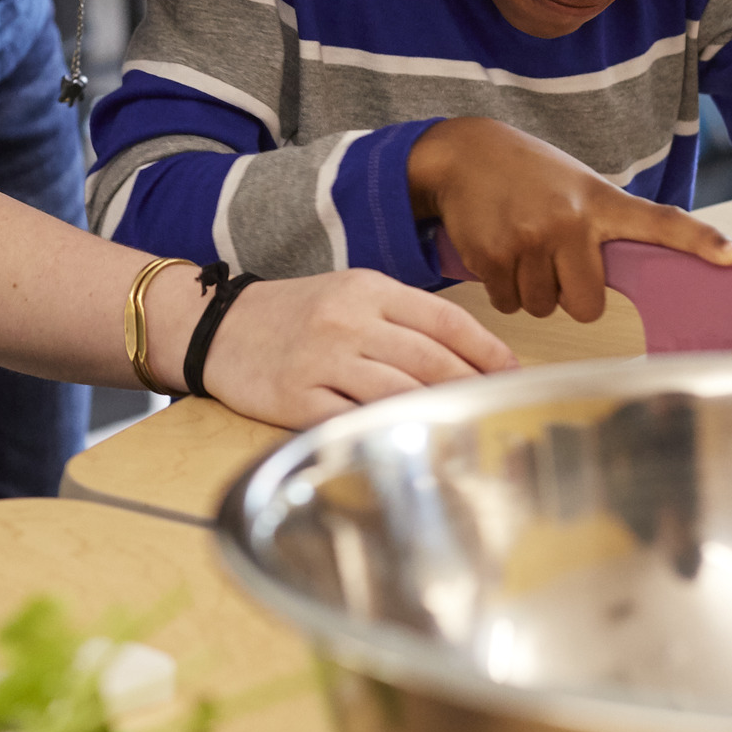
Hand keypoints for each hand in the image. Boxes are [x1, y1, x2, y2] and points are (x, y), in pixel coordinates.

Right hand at [178, 269, 516, 428]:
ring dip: (438, 413)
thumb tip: (468, 356)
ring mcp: (322, 360)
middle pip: (431, 360)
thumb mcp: (350, 294)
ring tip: (464, 429)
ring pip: (400, 392)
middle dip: (473, 388)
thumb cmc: (295, 314)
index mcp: (369, 289)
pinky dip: (386, 432)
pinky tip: (410, 443)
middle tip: (499, 408)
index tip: (513, 374)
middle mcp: (348, 321)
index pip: (445, 321)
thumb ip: (402, 318)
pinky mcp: (297, 398)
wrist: (218, 326)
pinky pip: (353, 419)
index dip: (487, 351)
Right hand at [407, 117, 731, 320]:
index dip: (699, 241)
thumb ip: (603, 225)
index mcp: (600, 202)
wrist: (463, 152)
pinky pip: (507, 303)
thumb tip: (634, 276)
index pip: (660, 222)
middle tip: (553, 260)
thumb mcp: (576, 186)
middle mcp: (570, 220)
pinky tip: (497, 251)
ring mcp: (530, 238)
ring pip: (542, 306)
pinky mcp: (492, 255)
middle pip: (586, 304)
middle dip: (569, 294)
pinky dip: (501, 288)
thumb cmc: (528, 174)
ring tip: (521, 248)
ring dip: (531, 290)